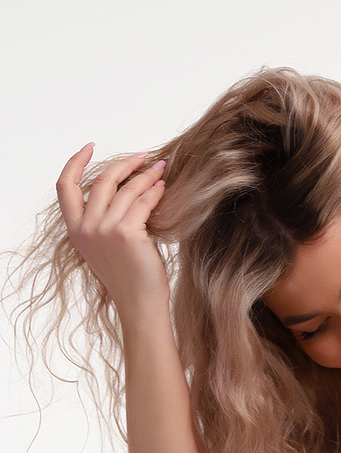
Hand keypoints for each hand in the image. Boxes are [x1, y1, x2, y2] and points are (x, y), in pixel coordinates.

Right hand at [55, 145, 169, 318]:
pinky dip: (154, 192)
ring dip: (146, 176)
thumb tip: (122, 186)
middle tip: (143, 157)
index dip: (75, 162)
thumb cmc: (129, 278)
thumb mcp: (104, 247)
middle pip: (102, 181)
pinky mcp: (125, 232)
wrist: (139, 305)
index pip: (65, 186)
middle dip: (124, 164)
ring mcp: (104, 229)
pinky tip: (163, 188)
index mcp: (75, 230)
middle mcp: (86, 228)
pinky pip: (142, 202)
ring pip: (126, 189)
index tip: (90, 147)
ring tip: (160, 170)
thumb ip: (102, 220)